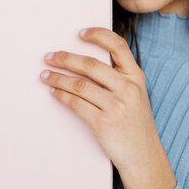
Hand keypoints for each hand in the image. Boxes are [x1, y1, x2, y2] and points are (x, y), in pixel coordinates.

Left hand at [39, 27, 161, 174]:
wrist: (143, 155)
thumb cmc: (136, 123)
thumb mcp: (137, 95)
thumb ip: (119, 77)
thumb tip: (87, 62)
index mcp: (136, 77)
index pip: (118, 46)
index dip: (98, 35)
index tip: (80, 33)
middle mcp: (127, 88)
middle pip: (91, 65)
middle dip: (66, 59)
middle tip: (50, 57)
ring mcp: (116, 106)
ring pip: (79, 85)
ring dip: (58, 78)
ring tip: (45, 75)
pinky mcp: (102, 123)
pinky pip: (76, 104)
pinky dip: (61, 96)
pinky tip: (54, 92)